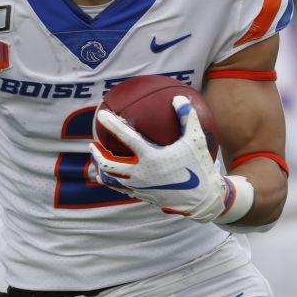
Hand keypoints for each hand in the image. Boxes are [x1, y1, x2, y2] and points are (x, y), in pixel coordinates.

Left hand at [89, 96, 239, 222]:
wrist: (202, 199)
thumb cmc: (199, 166)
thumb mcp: (196, 140)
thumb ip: (187, 118)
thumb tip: (180, 97)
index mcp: (151, 157)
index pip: (126, 137)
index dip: (112, 124)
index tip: (101, 115)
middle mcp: (141, 173)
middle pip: (108, 164)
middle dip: (97, 154)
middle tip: (93, 144)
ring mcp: (139, 187)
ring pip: (111, 180)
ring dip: (101, 170)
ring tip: (97, 162)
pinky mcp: (142, 196)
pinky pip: (121, 189)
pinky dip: (113, 181)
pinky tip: (114, 176)